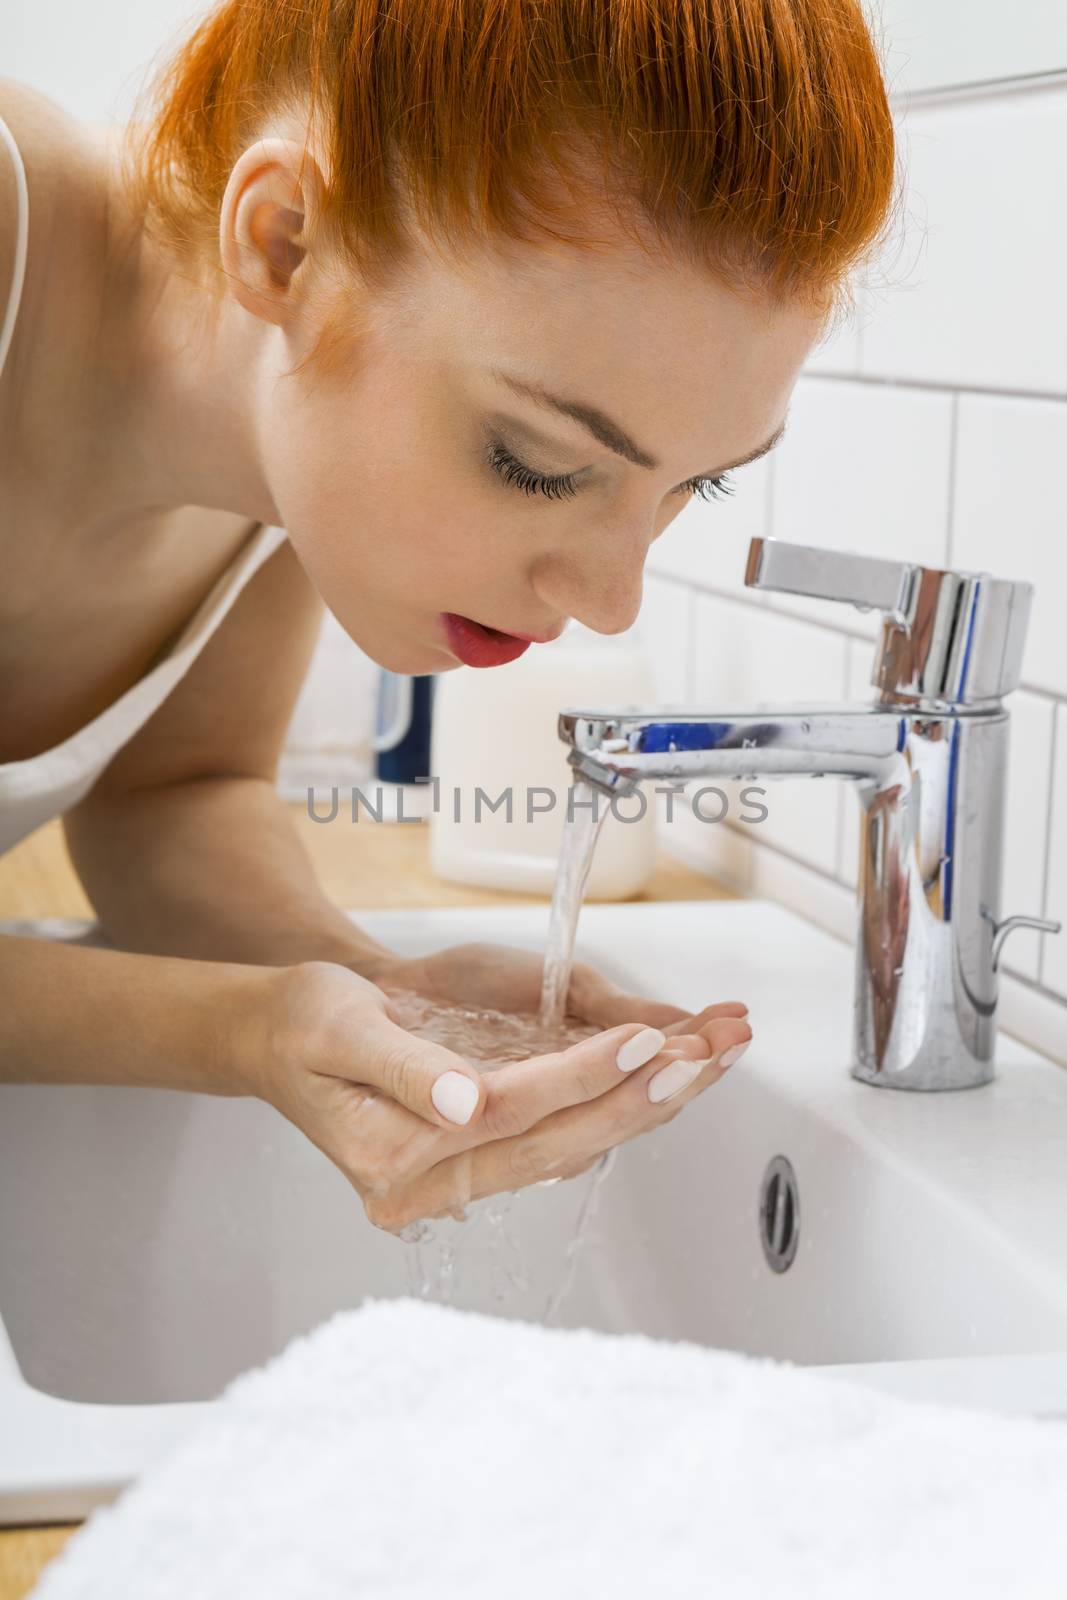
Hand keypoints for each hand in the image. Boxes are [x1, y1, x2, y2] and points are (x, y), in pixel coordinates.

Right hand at [247, 957, 751, 1233]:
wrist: (279, 1036)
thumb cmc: (304, 1025)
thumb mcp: (338, 1028)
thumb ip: (403, 1068)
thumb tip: (465, 1103)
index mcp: (391, 1156)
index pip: (506, 1115)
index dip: (580, 1076)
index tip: (644, 1038)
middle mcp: (428, 1184)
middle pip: (555, 1144)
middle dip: (642, 1097)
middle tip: (711, 1055)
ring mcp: (455, 1178)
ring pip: (569, 1146)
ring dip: (647, 1103)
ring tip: (714, 1058)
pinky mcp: (478, 1158)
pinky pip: (560, 1137)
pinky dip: (618, 1103)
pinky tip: (667, 1073)